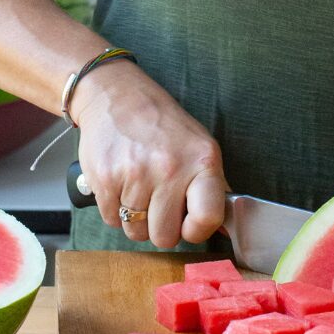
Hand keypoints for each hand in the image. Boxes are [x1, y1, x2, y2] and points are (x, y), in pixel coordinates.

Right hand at [72, 62, 227, 247]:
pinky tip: (121, 185)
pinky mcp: (105, 179)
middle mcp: (169, 169)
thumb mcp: (199, 148)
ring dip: (136, 220)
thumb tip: (228, 229)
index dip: (196, 231)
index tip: (188, 224)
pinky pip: (112, 221)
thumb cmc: (162, 126)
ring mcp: (135, 175)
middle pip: (165, 237)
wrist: (116, 96)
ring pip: (135, 233)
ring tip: (138, 191)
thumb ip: (213, 188)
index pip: (207, 218)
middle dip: (160, 228)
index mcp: (201, 162)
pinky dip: (115, 210)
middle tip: (158, 205)